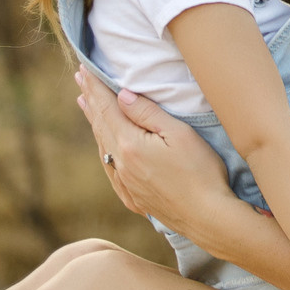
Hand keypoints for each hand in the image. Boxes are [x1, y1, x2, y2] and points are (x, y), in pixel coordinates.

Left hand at [73, 69, 230, 230]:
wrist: (209, 218)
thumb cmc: (201, 172)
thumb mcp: (179, 134)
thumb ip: (147, 113)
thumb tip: (121, 95)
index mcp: (130, 145)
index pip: (107, 108)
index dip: (95, 88)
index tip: (83, 70)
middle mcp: (122, 165)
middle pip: (101, 126)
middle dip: (91, 101)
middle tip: (80, 82)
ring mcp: (127, 184)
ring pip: (104, 148)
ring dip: (95, 125)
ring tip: (87, 107)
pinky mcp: (136, 198)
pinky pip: (111, 170)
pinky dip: (105, 151)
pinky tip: (105, 149)